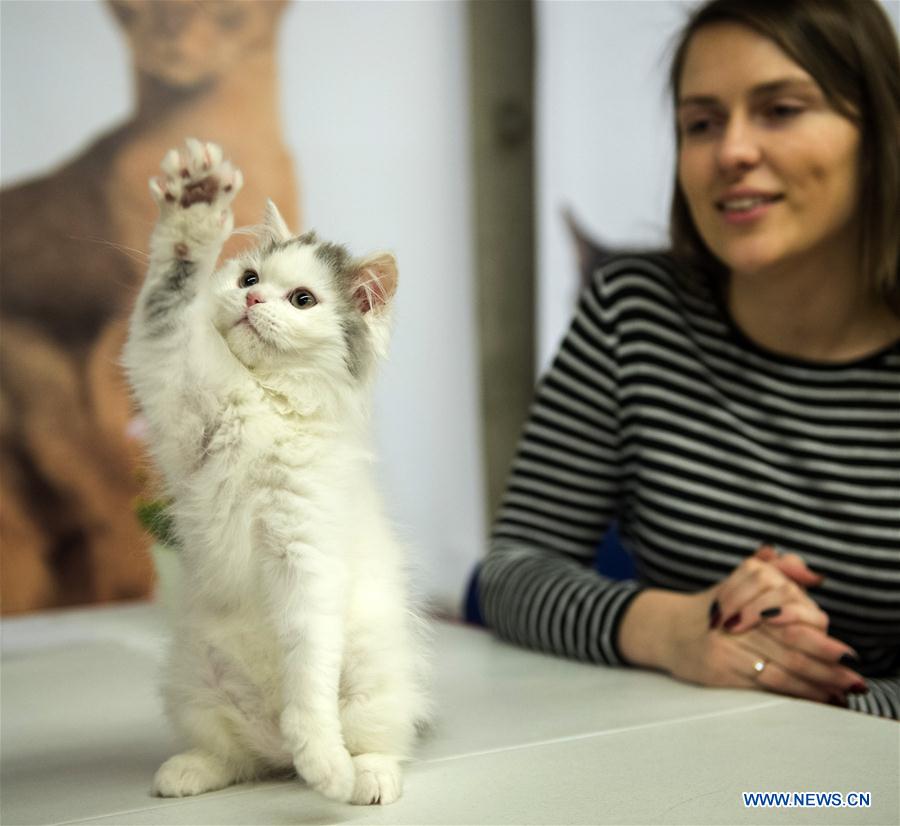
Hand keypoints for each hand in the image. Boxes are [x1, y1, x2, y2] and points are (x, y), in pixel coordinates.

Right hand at [619, 555, 865, 705]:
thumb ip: (780, 568)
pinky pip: (766, 682)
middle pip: (791, 641)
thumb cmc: (714, 608)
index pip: (792, 611)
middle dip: (825, 662)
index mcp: (749, 584)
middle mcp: (738, 615)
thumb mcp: (743, 579)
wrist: (668, 629)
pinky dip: (795, 691)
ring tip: (839, 692)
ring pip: (783, 665)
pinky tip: (813, 697)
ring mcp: (728, 643)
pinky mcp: (720, 668)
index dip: (816, 633)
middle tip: (850, 676)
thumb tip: (813, 574)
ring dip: (817, 682)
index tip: (841, 651)